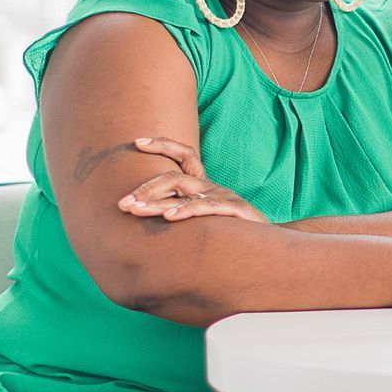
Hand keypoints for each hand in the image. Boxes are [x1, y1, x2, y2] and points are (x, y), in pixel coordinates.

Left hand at [118, 137, 270, 225]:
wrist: (268, 249)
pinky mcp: (234, 211)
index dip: (163, 144)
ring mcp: (224, 197)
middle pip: (175, 176)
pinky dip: (186, 210)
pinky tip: (169, 217)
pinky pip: (205, 207)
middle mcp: (212, 186)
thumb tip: (146, 215)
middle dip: (146, 187)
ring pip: (185, 190)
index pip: (185, 154)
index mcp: (205, 185)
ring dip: (156, 200)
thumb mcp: (204, 220)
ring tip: (135, 210)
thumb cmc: (231, 235)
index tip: (137, 142)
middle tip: (123, 203)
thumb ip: (181, 213)